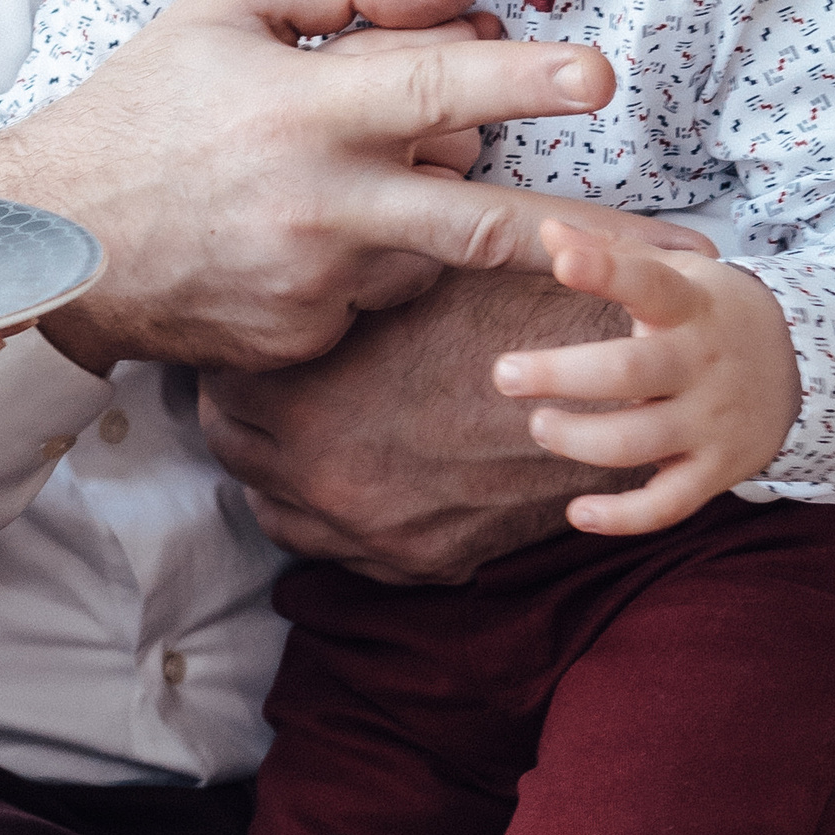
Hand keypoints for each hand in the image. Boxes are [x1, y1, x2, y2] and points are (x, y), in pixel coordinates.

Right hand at [0, 0, 697, 373]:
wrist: (55, 233)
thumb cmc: (144, 103)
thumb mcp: (224, 5)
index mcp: (297, 110)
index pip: (431, 88)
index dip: (522, 82)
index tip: (600, 79)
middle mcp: (313, 205)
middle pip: (480, 225)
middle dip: (587, 234)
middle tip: (683, 245)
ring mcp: (308, 283)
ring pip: (431, 252)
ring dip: (431, 213)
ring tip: (356, 180)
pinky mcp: (299, 337)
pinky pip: (375, 296)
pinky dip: (368, 261)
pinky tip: (299, 236)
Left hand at [197, 268, 666, 583]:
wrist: (613, 389)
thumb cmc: (511, 316)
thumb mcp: (407, 282)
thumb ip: (337, 294)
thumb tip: (285, 270)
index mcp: (302, 403)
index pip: (220, 389)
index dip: (233, 358)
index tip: (247, 343)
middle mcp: (321, 479)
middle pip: (235, 453)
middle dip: (240, 417)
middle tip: (257, 389)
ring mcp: (369, 532)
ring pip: (278, 513)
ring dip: (277, 476)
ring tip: (297, 436)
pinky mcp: (421, 563)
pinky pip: (345, 555)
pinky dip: (338, 521)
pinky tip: (356, 481)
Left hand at [494, 223, 800, 534]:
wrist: (797, 368)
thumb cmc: (707, 314)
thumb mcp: (674, 273)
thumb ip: (611, 253)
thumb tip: (548, 230)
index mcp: (689, 306)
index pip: (648, 283)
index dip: (606, 272)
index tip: (563, 260)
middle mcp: (701, 364)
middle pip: (627, 372)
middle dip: (559, 375)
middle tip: (504, 374)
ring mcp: (712, 421)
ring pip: (637, 442)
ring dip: (578, 440)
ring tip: (540, 424)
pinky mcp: (716, 470)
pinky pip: (670, 505)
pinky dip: (624, 519)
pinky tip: (578, 514)